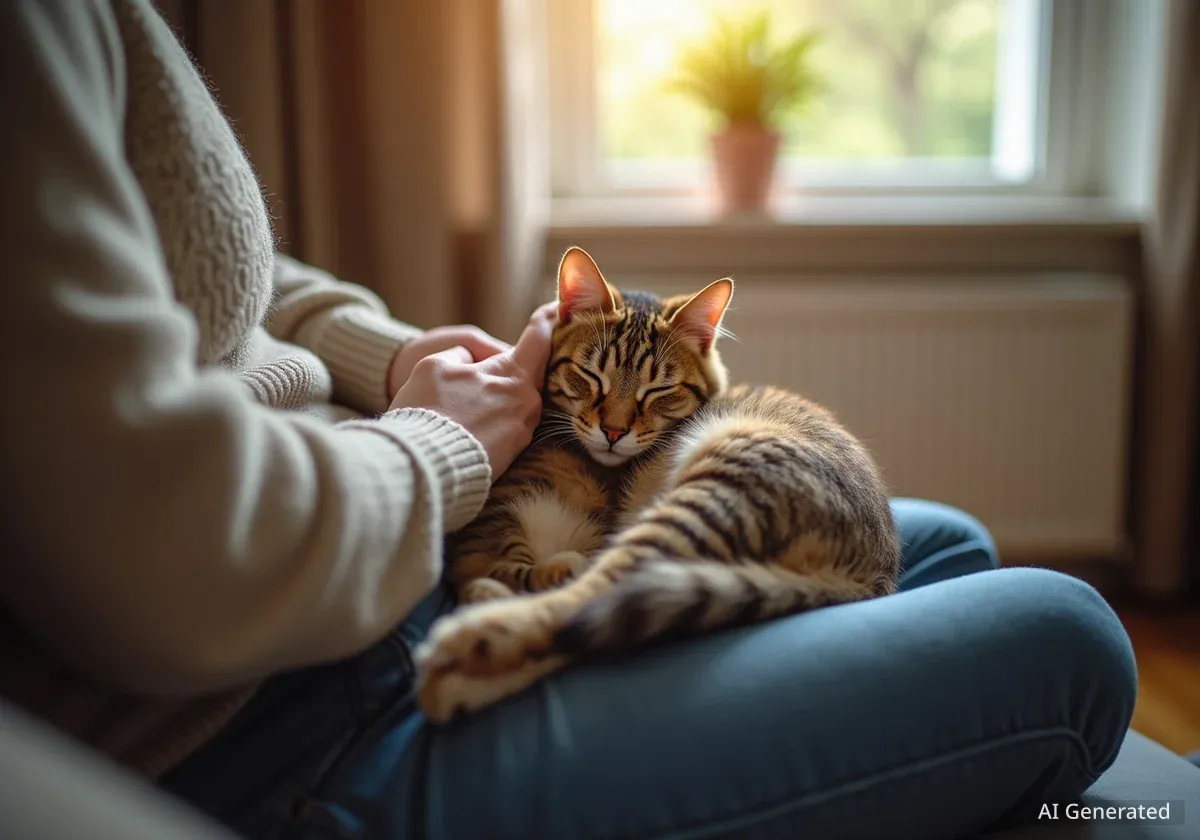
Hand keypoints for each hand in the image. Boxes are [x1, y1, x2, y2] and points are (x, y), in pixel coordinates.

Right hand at [389, 304, 556, 475]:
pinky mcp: (511, 457)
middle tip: (516, 358)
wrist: (424, 467)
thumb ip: (461, 356)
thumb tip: (469, 361)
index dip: (546, 321)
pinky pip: (508, 427)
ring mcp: (521, 432)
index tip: (555, 308)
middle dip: (522, 366)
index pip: (537, 341)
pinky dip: (497, 419)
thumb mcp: (434, 366)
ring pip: (518, 403)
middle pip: (531, 376)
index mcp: (512, 374)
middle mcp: (526, 402)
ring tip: (478, 398)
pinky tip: (476, 422)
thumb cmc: (426, 410)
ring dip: (504, 396)